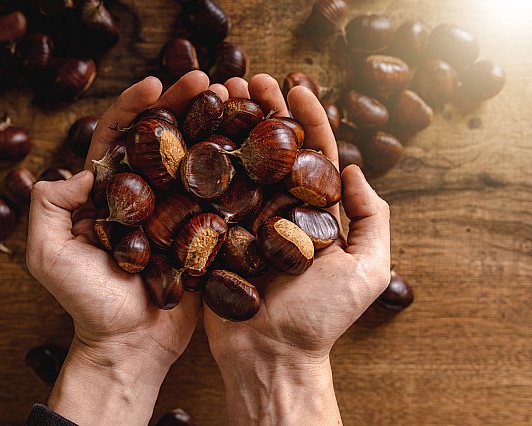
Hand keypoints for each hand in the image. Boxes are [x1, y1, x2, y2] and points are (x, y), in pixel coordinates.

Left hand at [25, 71, 212, 425]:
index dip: (136, 107)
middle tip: (211, 79)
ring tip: (240, 98)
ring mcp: (177, 211)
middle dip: (185, 105)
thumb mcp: (48, 255)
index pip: (119, 136)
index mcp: (108, 192)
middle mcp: (145, 194)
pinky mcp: (204, 231)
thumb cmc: (86, 304)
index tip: (156, 85)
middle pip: (164, 138)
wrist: (130, 346)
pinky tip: (255, 145)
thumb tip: (82, 170)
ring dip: (216, 126)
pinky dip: (237, 169)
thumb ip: (49, 206)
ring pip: (196, 159)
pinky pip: (222, 195)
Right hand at [203, 75, 391, 424]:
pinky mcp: (216, 234)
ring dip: (232, 127)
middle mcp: (281, 209)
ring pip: (240, 164)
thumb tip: (355, 169)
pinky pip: (209, 194)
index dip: (308, 118)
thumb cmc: (322, 318)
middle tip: (249, 80)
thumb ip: (370, 218)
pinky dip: (204, 164)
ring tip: (220, 94)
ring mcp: (246, 220)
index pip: (315, 154)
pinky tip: (195, 134)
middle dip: (264, 112)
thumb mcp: (369, 268)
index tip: (296, 86)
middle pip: (273, 150)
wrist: (270, 355)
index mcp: (316, 212)